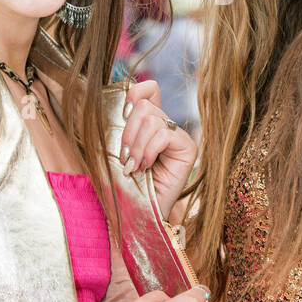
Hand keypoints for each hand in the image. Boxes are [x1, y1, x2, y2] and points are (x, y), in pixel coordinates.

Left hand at [120, 79, 196, 218]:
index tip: (123, 113)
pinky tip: (146, 167)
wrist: (135, 212)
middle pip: (145, 106)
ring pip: (152, 120)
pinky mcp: (188, 148)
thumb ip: (116, 125)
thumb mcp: (113, 150)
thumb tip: (114, 100)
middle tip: (125, 157)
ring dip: (137, 146)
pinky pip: (164, 135)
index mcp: (148, 122)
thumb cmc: (122, 185)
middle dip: (128, 132)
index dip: (135, 93)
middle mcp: (165, 126)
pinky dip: (149, 151)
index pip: (149, 89)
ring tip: (135, 166)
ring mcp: (178, 137)